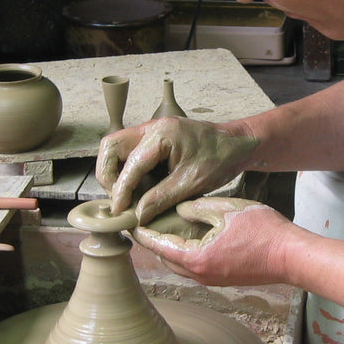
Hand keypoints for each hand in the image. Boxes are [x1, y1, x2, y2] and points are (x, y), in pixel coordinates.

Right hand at [96, 117, 258, 222]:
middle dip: (108, 174)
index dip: (121, 190)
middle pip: (111, 146)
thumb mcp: (192, 183)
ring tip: (126, 197)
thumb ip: (162, 198)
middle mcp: (151, 128)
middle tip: (118, 200)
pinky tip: (138, 189)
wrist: (236, 145)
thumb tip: (137, 216)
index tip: (119, 211)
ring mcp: (150, 131)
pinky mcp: (153, 140)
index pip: (130, 163)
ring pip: (116, 149)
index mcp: (162, 134)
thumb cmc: (219, 159)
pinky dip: (127, 171)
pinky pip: (129, 153)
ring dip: (115, 173)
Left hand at [131, 197, 291, 286]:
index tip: (129, 220)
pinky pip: (194, 267)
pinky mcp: (222, 279)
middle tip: (145, 220)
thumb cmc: (263, 231)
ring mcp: (211, 280)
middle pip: (165, 258)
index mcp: (196, 257)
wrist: (291, 256)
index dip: (142, 232)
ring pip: (179, 265)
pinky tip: (190, 236)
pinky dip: (185, 253)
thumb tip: (180, 209)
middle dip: (153, 241)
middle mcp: (199, 274)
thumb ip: (198, 207)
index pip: (158, 245)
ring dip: (170, 248)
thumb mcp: (226, 209)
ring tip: (165, 226)